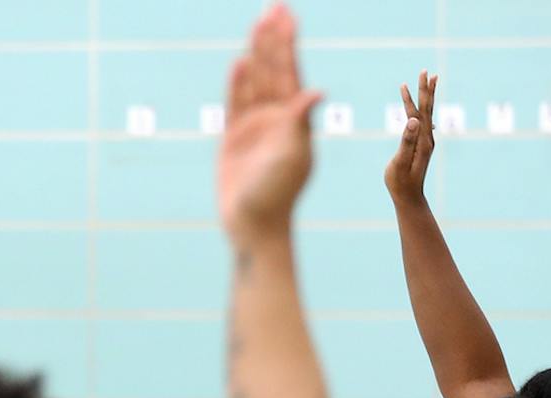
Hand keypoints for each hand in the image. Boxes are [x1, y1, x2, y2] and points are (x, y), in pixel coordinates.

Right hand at [216, 5, 320, 248]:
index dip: (288, 44)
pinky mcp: (234, 140)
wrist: (254, 223)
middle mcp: (276, 118)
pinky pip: (235, 104)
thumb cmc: (278, 193)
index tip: (287, 17)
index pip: (291, 72)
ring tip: (257, 24)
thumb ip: (299, 121)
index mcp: (294, 119)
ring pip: (256, 81)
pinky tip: (240, 62)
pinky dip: (238, 83)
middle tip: (273, 8)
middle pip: (274, 70)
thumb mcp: (293, 155)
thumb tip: (315, 92)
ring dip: (257, 54)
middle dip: (273, 40)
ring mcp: (254, 127)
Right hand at [385, 71, 436, 203]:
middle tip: (426, 71)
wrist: (409, 197)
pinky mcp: (422, 145)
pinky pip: (422, 122)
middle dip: (426, 89)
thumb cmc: (401, 182)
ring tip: (429, 82)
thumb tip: (413, 120)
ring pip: (426, 114)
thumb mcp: (400, 161)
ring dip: (426, 97)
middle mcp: (427, 138)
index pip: (419, 112)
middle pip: (427, 108)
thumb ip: (406, 140)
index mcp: (422, 140)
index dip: (415, 96)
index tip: (411, 80)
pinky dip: (421, 110)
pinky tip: (421, 108)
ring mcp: (426, 141)